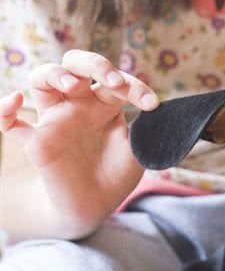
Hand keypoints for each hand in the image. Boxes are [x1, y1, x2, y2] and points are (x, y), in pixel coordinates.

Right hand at [0, 50, 158, 237]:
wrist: (97, 206)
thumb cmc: (117, 174)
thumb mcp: (139, 152)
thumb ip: (146, 132)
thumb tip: (162, 117)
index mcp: (106, 104)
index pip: (116, 82)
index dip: (135, 87)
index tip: (152, 105)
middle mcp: (79, 105)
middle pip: (75, 65)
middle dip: (94, 64)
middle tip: (113, 82)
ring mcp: (55, 120)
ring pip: (42, 79)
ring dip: (55, 73)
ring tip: (74, 84)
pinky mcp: (36, 143)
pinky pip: (9, 122)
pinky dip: (4, 109)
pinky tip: (15, 101)